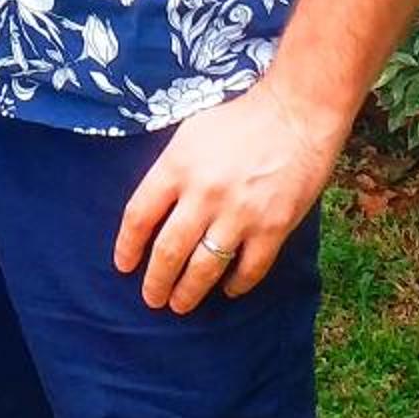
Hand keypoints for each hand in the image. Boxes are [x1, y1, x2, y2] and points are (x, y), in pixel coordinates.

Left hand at [114, 77, 346, 313]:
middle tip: (152, 298)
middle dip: (155, 282)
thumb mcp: (190, 134)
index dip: (127, 246)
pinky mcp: (272, 228)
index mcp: (177, 166)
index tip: (123, 265)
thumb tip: (154, 210)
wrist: (295, 113)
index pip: (139, 216)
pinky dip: (236, 285)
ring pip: (204, 269)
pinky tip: (228, 289)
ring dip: (188, 293)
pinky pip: (248, 270)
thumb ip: (171, 170)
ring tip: (180, 304)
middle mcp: (203, 194)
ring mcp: (238, 214)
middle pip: (168, 251)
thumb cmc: (239, 118)